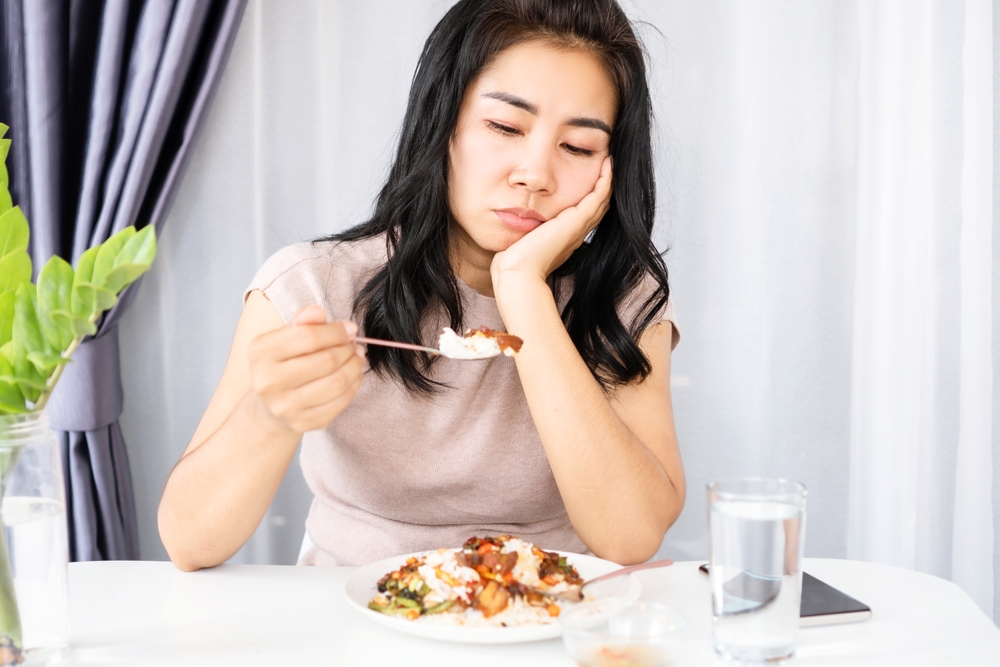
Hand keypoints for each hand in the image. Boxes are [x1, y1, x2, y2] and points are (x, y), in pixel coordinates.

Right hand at [247, 305, 364, 433]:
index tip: (350, 329)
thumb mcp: (285, 337)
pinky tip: (354, 375)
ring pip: (337, 382)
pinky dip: (354, 385)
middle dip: (347, 349)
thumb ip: (303, 321)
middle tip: (354, 344)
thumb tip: (318, 312)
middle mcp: (268, 382)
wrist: (270, 405)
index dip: (336, 331)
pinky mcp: (303, 423)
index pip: (308, 336)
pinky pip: (340, 402)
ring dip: (355, 366)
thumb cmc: (283, 363)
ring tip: (357, 357)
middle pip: (326, 360)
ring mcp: (285, 407)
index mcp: (261, 353)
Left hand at [491, 157, 611, 287]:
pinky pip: (599, 196)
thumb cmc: (515, 261)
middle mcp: (576, 233)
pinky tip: (608, 164)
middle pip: (598, 206)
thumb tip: (516, 217)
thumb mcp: (523, 239)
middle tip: (608, 165)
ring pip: (602, 200)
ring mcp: (579, 227)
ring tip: (610, 161)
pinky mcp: (577, 221)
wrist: (519, 272)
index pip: (584, 213)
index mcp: (566, 237)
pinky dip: (605, 180)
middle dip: (603, 186)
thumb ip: (525, 228)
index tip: (591, 177)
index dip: (590, 196)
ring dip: (607, 180)